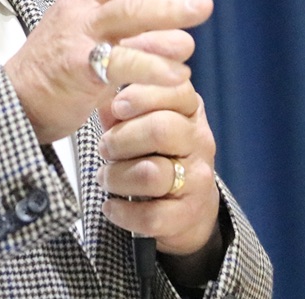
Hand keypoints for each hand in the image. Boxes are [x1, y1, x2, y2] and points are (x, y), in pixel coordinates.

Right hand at [3, 0, 215, 144]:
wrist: (16, 101)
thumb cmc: (63, 66)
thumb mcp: (97, 36)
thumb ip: (136, 31)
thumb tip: (181, 34)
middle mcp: (83, 4)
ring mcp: (79, 33)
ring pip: (128, 11)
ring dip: (169, 8)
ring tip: (205, 7)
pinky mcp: (78, 68)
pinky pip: (121, 62)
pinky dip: (153, 64)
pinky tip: (181, 72)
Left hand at [97, 81, 221, 258]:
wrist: (190, 205)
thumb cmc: (158, 153)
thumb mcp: (145, 122)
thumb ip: (124, 109)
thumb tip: (104, 103)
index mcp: (190, 110)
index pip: (176, 90)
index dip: (142, 95)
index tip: (117, 105)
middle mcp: (200, 141)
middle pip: (161, 130)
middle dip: (121, 139)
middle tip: (104, 148)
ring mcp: (198, 179)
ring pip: (151, 174)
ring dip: (116, 176)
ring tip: (104, 177)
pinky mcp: (188, 214)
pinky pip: (151, 215)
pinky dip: (122, 212)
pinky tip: (110, 207)